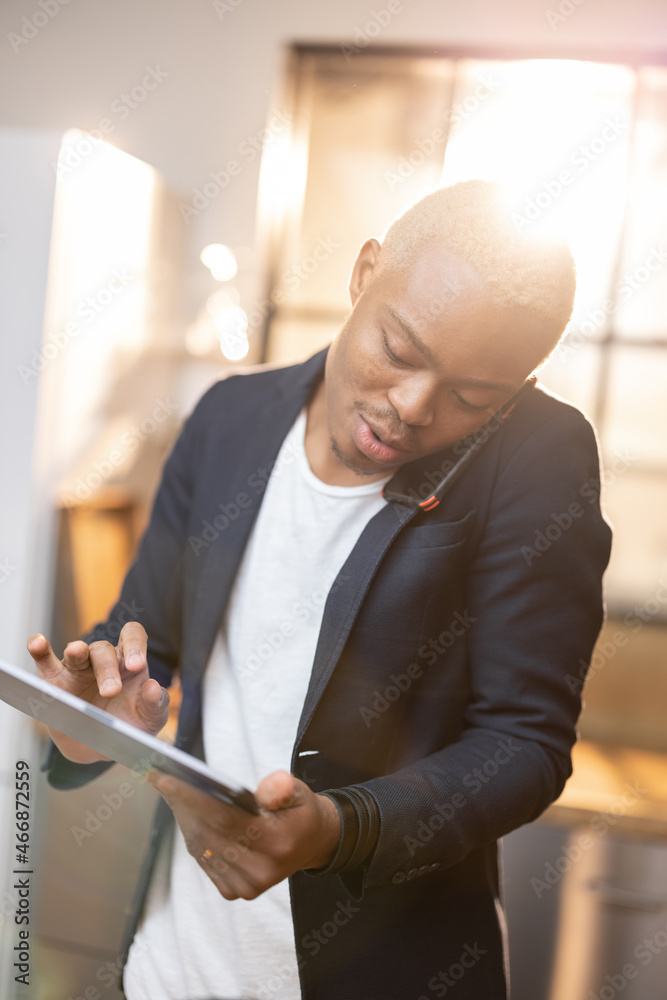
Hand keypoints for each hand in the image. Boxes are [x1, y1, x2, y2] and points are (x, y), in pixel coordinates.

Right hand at [26, 622, 169, 763]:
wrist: (101, 748)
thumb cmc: (128, 726)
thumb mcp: (149, 719)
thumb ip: (155, 703)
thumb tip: (152, 686)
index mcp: (128, 662)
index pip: (132, 636)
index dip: (135, 645)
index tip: (137, 665)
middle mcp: (102, 660)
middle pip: (103, 650)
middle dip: (107, 669)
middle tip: (111, 692)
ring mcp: (77, 669)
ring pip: (76, 651)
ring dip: (76, 650)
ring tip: (76, 651)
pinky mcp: (54, 682)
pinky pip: (45, 662)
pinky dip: (39, 650)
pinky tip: (36, 643)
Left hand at [147, 769, 340, 899]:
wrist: (311, 844)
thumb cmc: (300, 812)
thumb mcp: (299, 792)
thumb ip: (282, 789)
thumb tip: (268, 787)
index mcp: (276, 844)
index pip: (225, 819)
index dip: (192, 798)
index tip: (167, 779)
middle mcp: (260, 872)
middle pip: (208, 834)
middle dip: (181, 804)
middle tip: (161, 778)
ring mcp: (247, 886)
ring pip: (202, 848)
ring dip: (183, 818)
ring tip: (169, 790)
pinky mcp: (236, 891)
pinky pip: (204, 860)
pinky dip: (192, 834)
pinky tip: (184, 813)